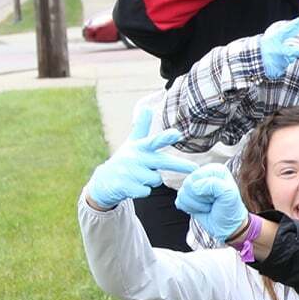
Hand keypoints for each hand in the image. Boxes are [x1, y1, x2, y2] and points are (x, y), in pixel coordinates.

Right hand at [85, 105, 199, 207]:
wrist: (103, 181)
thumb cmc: (124, 160)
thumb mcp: (132, 143)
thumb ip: (141, 127)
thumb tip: (147, 107)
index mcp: (139, 147)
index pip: (154, 141)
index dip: (165, 137)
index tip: (177, 134)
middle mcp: (136, 158)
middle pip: (162, 162)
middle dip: (180, 165)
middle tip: (195, 169)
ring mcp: (130, 173)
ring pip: (156, 180)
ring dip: (151, 181)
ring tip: (138, 176)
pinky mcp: (126, 187)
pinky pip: (146, 192)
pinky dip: (142, 191)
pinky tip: (132, 186)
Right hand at [175, 164, 250, 242]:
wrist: (227, 226)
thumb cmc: (230, 210)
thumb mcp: (229, 195)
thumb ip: (214, 184)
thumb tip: (195, 186)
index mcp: (215, 170)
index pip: (196, 175)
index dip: (204, 190)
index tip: (216, 196)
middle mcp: (204, 175)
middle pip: (187, 184)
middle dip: (200, 198)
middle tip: (212, 202)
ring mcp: (194, 186)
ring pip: (182, 193)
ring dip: (196, 205)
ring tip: (208, 206)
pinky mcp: (188, 197)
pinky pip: (179, 201)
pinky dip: (189, 209)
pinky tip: (201, 209)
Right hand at [258, 15, 298, 79]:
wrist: (252, 60)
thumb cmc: (266, 44)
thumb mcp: (273, 33)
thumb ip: (285, 30)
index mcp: (274, 37)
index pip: (289, 28)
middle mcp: (278, 51)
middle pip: (297, 52)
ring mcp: (280, 62)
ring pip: (292, 56)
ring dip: (288, 54)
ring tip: (275, 54)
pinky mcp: (280, 70)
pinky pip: (288, 62)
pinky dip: (284, 60)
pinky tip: (276, 60)